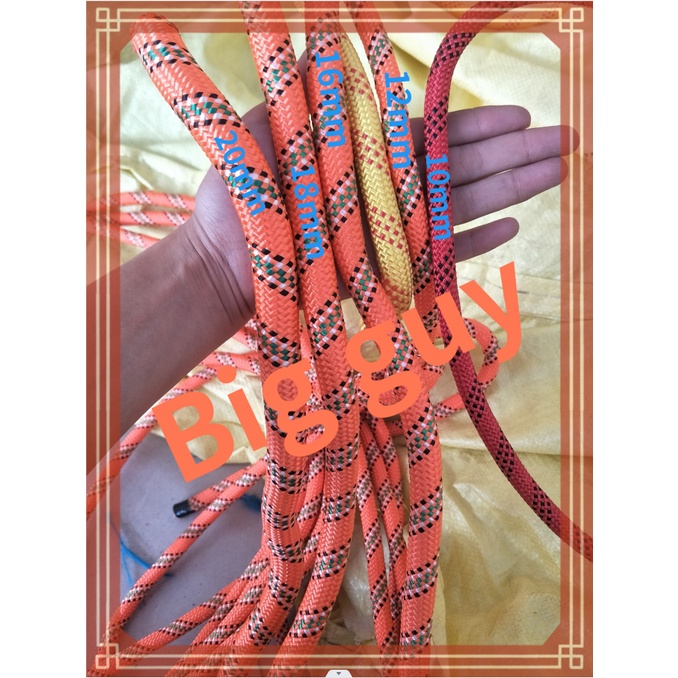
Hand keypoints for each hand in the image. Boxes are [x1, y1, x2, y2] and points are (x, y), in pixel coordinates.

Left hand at [183, 101, 577, 320]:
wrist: (226, 257)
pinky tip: (512, 227)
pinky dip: (473, 241)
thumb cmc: (243, 189)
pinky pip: (439, 255)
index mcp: (369, 152)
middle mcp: (387, 189)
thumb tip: (326, 34)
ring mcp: (390, 229)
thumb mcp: (273, 122)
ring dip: (511, 189)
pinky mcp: (387, 268)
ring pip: (461, 205)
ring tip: (558, 174)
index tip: (522, 116)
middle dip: (516, 154)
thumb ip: (310, 87)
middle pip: (462, 168)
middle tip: (568, 143)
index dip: (479, 125)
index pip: (435, 134)